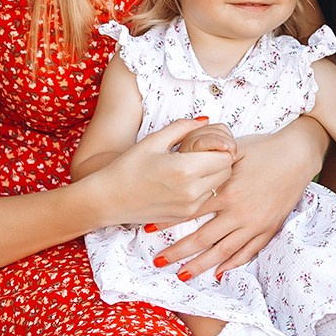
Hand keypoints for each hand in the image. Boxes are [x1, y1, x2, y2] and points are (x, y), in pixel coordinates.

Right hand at [93, 118, 236, 228]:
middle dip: (220, 159)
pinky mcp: (184, 215)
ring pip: (218, 186)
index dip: (221, 146)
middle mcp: (191, 191)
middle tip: (203, 151)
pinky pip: (205, 199)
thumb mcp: (154, 140)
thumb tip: (205, 120)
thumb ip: (183, 127)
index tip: (209, 142)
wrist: (108, 199)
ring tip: (192, 166)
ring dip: (212, 174)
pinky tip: (184, 181)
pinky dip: (202, 188)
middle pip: (227, 171)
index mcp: (185, 169)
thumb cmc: (127, 167)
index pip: (225, 155)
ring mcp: (189, 206)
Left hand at [159, 117, 325, 283]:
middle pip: (202, 239)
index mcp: (227, 191)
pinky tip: (218, 272)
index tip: (148, 231)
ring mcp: (255, 224)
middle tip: (158, 261)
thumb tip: (184, 163)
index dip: (168, 222)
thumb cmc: (264, 147)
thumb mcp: (233, 150)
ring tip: (182, 274)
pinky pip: (248, 252)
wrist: (298, 154)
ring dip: (201, 265)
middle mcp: (239, 212)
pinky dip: (232, 264)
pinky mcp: (269, 229)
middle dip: (178, 252)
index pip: (190, 211)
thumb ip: (209, 161)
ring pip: (223, 251)